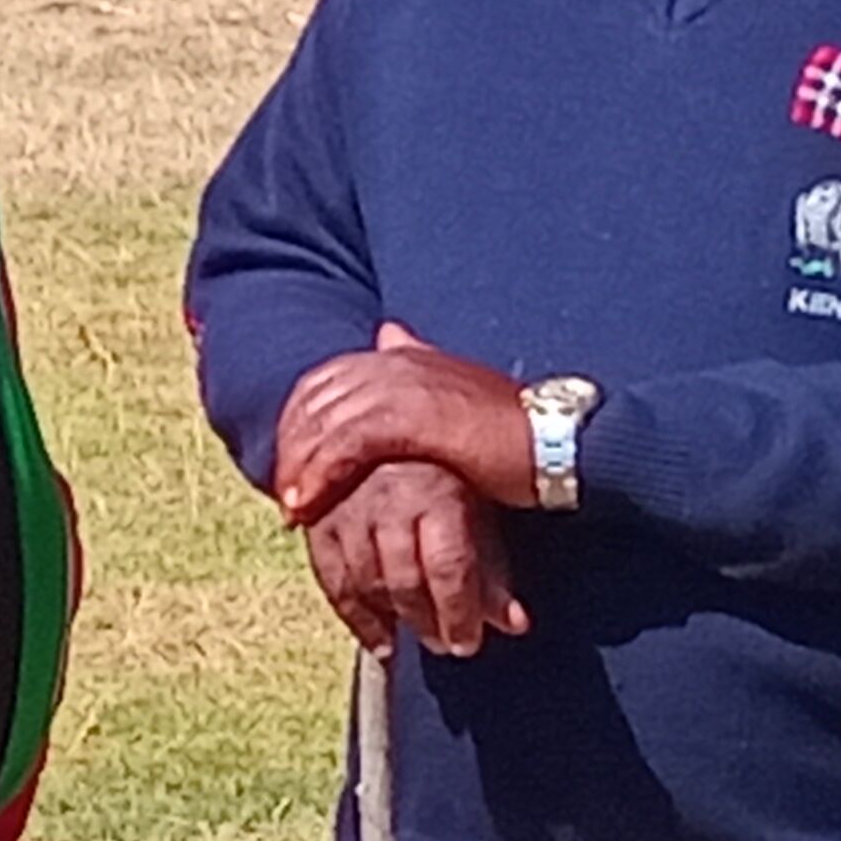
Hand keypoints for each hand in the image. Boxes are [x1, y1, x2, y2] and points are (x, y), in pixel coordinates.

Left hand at [271, 322, 539, 525]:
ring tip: (290, 509)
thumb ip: (416, 362)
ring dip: (299, 469)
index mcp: (402, 354)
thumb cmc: (509, 431)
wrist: (558, 441)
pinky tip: (307, 506)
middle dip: (291, 446)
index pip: (325, 379)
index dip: (297, 420)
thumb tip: (388, 331)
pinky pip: (345, 445)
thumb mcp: (454, 388)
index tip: (290, 462)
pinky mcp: (414, 416)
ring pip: (324, 424)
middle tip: (283, 491)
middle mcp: (396, 361)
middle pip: (315, 400)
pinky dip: (319, 476)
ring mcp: (404, 385)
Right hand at [302, 461, 529, 662]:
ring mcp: (348, 506)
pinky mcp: (318, 517)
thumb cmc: (446, 474)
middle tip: (444, 645)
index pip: (447, 564)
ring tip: (412, 640)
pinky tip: (376, 637)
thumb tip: (515, 625)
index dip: (458, 611)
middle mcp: (389, 497)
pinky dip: (351, 613)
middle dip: (425, 620)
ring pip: (364, 579)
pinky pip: (330, 576)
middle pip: (403, 576)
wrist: (386, 427)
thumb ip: (493, 568)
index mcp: (437, 491)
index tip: (468, 643)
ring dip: (389, 619)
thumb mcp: (478, 511)